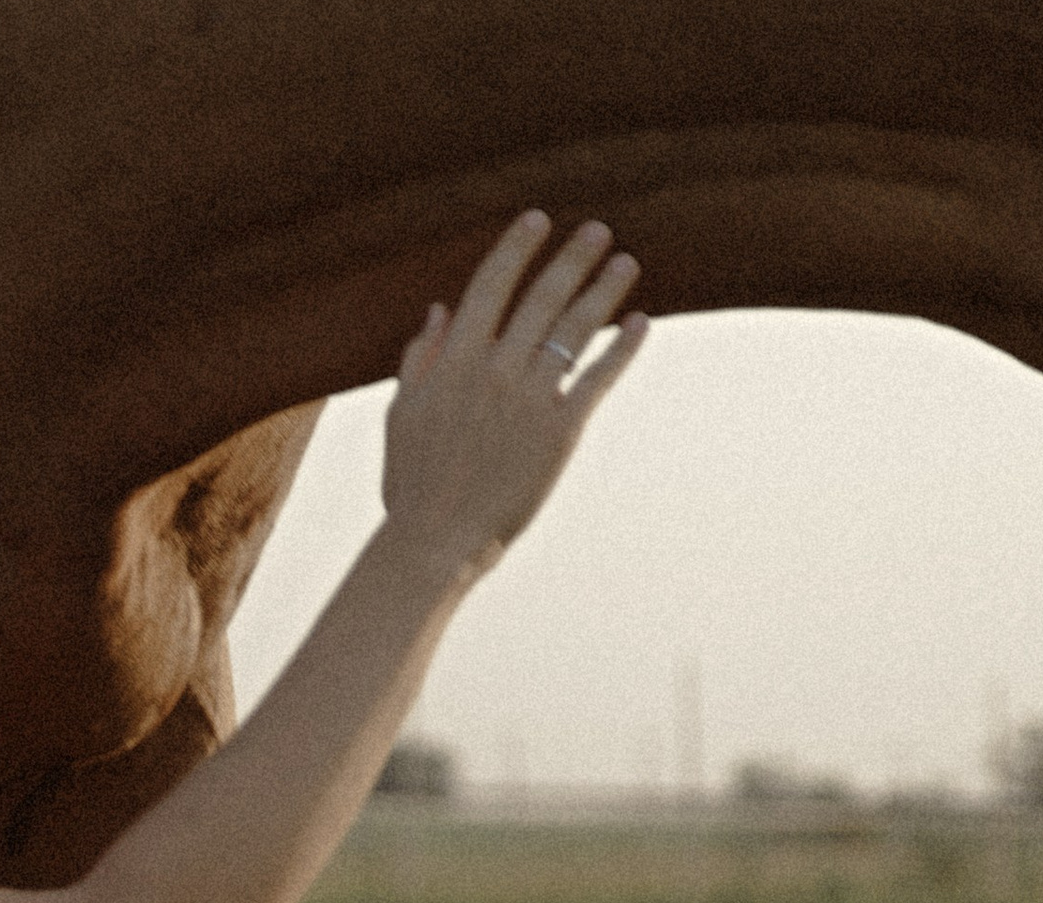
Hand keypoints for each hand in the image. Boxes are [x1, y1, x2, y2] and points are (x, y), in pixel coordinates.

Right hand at [380, 211, 646, 577]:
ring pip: (573, 330)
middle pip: (541, 298)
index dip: (515, 249)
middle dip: (572, 259)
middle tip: (599, 232)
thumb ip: (419, 361)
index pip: (490, 288)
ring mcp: (529, 400)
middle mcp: (494, 372)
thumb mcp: (402, 418)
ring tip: (626, 263)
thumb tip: (439, 311)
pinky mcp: (559, 432)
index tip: (537, 221)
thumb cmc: (413, 487)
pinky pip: (597, 379)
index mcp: (453, 364)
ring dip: (603, 292)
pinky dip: (622, 349)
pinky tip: (640, 323)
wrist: (434, 541)